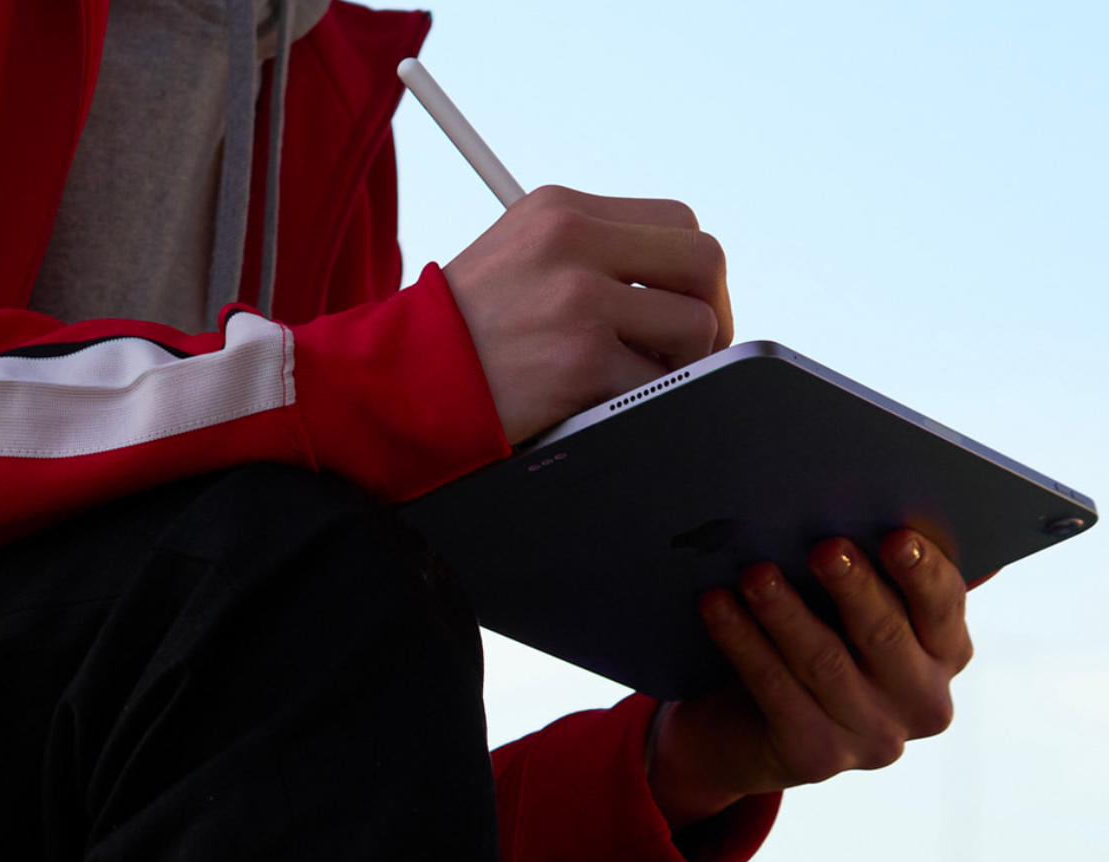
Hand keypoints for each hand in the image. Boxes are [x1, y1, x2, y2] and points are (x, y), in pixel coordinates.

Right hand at [443, 185, 732, 444]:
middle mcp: (572, 241)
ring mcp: (579, 300)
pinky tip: (602, 406)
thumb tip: (682, 291)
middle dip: (713, 313)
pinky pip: (658, 386)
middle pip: (703, 260)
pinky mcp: (581, 360)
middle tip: (691, 353)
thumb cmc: (461, 333)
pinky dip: (642, 406)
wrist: (395, 383)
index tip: (684, 306)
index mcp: (560, 208)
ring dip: (679, 366)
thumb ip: (593, 255)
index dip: (693, 271)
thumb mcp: (518, 256)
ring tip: (633, 382)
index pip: (677, 218)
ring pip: (694, 327)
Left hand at [647, 530, 981, 829]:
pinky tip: (715, 606)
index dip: (922, 572)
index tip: (895, 536)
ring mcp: (872, 738)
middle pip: (885, 635)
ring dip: (785, 612)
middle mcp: (922, 701)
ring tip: (754, 573)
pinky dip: (743, 642)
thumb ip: (869, 565)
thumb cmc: (812, 636)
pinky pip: (775, 689)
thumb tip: (868, 503)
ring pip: (825, 662)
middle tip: (821, 546)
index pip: (944, 605)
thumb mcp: (843, 604)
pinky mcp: (815, 757)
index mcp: (945, 651)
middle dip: (852, 587)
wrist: (747, 726)